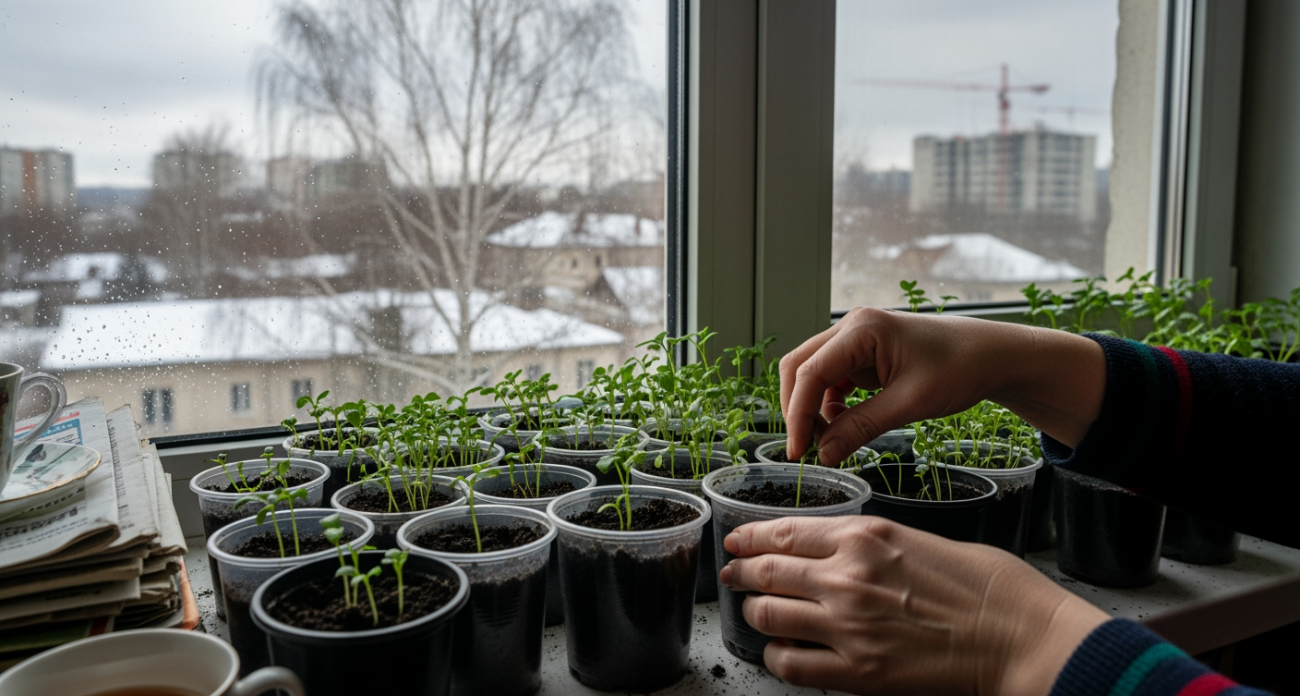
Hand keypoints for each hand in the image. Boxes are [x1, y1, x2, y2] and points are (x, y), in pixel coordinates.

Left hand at [719, 516, 1107, 695]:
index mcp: (865, 536)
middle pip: (766, 571)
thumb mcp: (920, 539)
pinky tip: (782, 650)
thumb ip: (869, 543)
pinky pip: (791, 664)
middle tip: (731, 576)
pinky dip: (777, 655)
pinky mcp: (858, 673)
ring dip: (755, 611)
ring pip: (768, 614)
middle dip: (741, 573)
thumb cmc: (985, 587)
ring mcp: (848, 627)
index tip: (736, 542)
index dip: (749, 537)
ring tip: (757, 611)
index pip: (784, 532)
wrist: (1019, 637)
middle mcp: (847, 577)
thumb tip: (836, 550)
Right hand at [779, 308, 1105, 464]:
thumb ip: (862, 427)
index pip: (810, 373)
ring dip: (811, 408)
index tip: (798, 451)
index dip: (797, 414)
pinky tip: (842, 426)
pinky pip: (831, 380)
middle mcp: (851, 328)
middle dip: (797, 409)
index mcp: (862, 329)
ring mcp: (855, 340)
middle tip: (805, 449)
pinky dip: (828, 405)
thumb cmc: (959, 369)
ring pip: (812, 374)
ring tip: (827, 441)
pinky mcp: (863, 355)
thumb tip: (824, 453)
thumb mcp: (910, 404)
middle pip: (800, 368)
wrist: (990, 356)